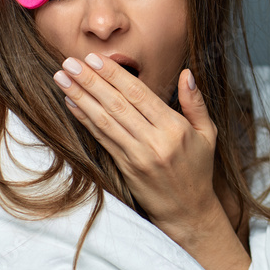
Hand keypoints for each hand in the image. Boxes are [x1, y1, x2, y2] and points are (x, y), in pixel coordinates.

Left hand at [54, 53, 219, 236]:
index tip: (95, 59)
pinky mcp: (125, 168)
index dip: (115, 75)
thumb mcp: (207, 133)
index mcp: (175, 128)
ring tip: (62, 78)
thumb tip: (187, 74)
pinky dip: (84, 120)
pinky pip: (101, 139)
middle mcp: (155, 141)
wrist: (188, 210)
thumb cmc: (198, 169)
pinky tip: (71, 104)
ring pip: (105, 120)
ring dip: (80, 97)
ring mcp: (137, 156)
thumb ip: (195, 103)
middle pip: (117, 105)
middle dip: (91, 81)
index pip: (139, 95)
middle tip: (70, 62)